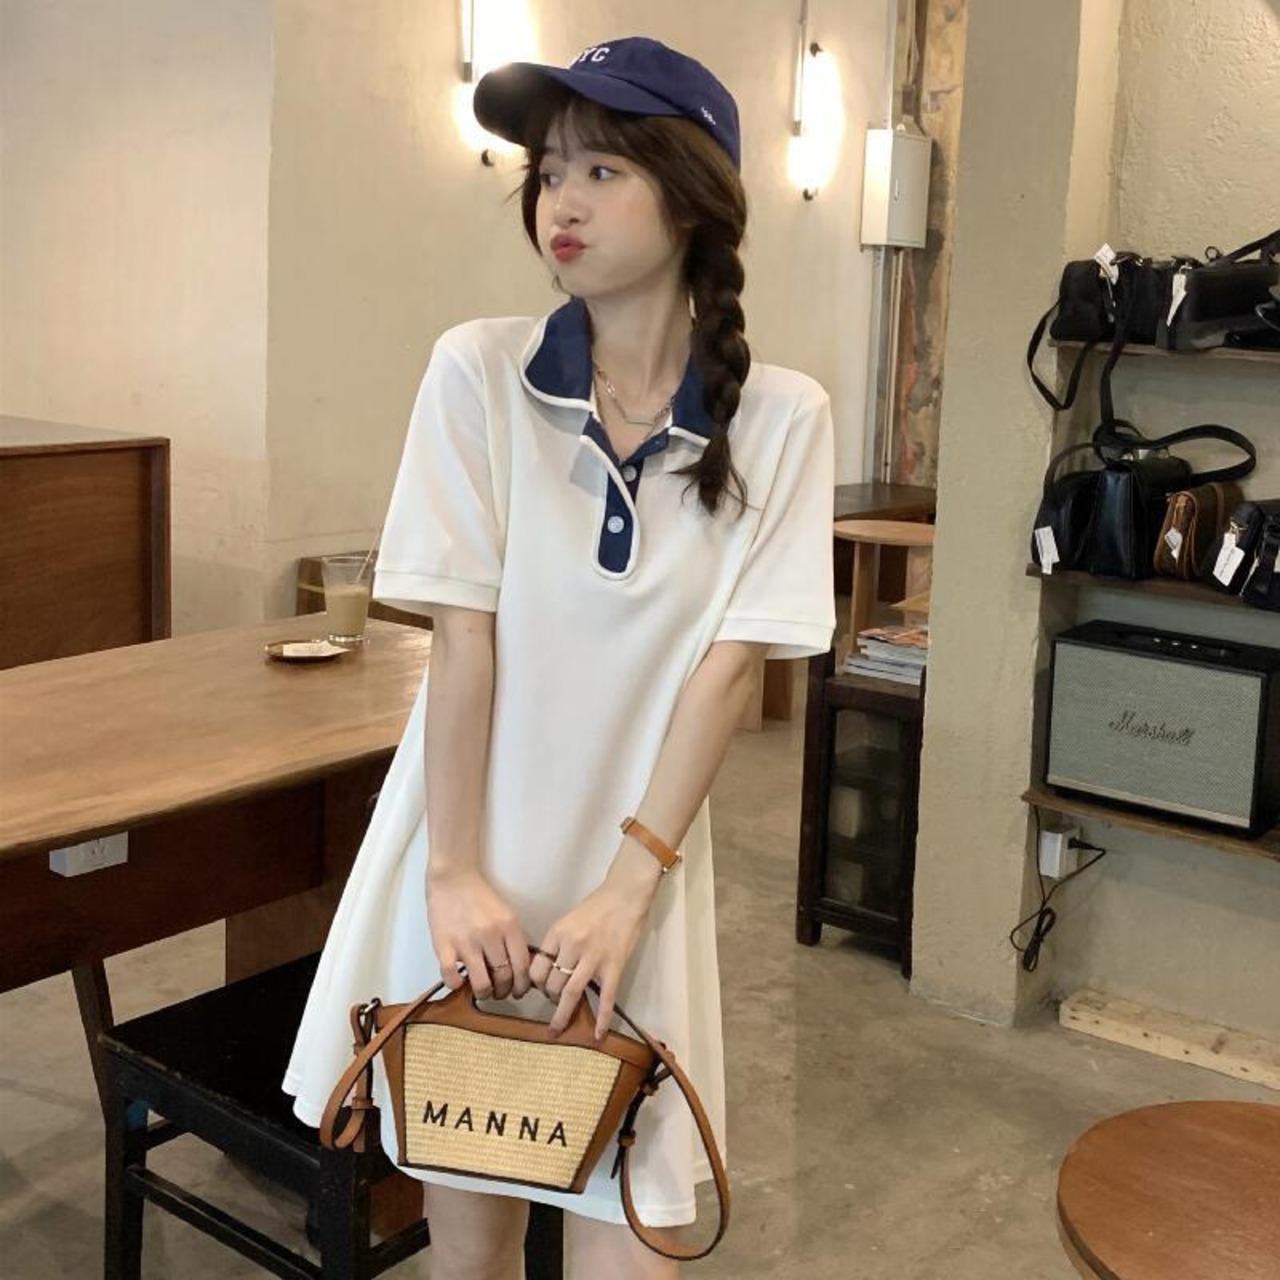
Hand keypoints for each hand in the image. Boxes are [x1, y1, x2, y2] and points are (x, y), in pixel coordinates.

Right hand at [426, 863, 529, 1000]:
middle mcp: (490, 935)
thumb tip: (520, 970)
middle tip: (500, 992)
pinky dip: (457, 986)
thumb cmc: (481, 897)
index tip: (518, 989)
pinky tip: (460, 981)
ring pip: (482, 984)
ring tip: (483, 990)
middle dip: (504, 992)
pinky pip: (452, 977)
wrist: (453, 877)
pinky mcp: (444, 945)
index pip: (523, 966)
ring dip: (484, 993)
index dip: (522, 984)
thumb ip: (514, 939)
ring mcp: (466, 942)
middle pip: (504, 978)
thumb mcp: (507, 914)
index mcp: (509, 926)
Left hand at [530, 839, 663, 1039]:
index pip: (537, 967)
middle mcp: (572, 946)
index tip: (539, 988)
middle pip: (551, 983)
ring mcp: (594, 957)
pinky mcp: (614, 966)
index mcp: (558, 934)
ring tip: (557, 1029)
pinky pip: (605, 997)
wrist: (625, 895)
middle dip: (549, 998)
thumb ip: (557, 944)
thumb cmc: (596, 906)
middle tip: (553, 1003)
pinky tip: (598, 1034)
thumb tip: (547, 970)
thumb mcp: (568, 919)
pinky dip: (602, 1018)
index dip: (535, 982)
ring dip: (562, 1015)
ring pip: (571, 994)